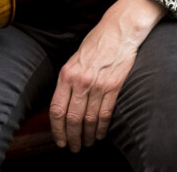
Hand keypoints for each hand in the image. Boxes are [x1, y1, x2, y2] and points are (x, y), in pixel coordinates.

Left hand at [50, 0, 163, 150]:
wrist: (119, 30)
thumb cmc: (97, 42)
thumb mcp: (75, 58)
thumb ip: (69, 80)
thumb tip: (65, 103)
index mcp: (67, 74)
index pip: (56, 110)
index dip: (57, 130)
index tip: (59, 140)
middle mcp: (80, 81)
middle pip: (72, 119)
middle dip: (72, 137)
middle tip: (74, 147)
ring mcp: (97, 84)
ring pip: (89, 119)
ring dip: (88, 135)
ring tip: (88, 142)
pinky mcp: (114, 86)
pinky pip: (106, 113)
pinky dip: (103, 127)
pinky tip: (101, 133)